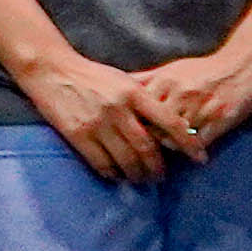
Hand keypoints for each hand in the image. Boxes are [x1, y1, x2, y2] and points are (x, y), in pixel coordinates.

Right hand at [32, 47, 190, 183]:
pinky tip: (116, 175)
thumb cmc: (91, 75)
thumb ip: (144, 100)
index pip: (170, 122)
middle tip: (160, 176)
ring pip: (126, 158)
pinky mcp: (78, 134)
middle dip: (157, 167)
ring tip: (140, 179)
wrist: (51, 70)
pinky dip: (112, 173)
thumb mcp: (124, 80)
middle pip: (147, 147)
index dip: (188, 143)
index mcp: (134, 93)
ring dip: (136, 174)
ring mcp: (97, 123)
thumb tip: (167, 125)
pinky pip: (100, 161)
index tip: (200, 158)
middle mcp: (118, 109)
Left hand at [133, 40, 251, 153]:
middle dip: (145, 141)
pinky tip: (188, 153)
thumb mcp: (172, 69)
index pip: (137, 110)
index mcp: (165, 81)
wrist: (245, 64)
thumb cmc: (204, 69)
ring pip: (173, 137)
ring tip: (161, 156)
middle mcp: (180, 94)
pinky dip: (190, 150)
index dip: (129, 125)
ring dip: (167, 147)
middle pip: (152, 126)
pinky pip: (197, 142)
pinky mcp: (220, 119)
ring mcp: (201, 107)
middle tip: (139, 154)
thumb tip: (115, 85)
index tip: (125, 135)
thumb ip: (145, 80)